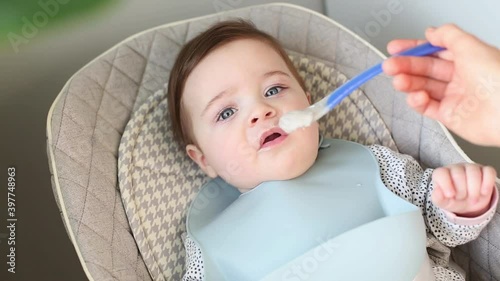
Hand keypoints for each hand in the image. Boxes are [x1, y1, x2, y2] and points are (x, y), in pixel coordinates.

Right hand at [382, 24, 499, 146]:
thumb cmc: (497, 79)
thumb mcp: (470, 45)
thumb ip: (447, 35)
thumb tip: (431, 31)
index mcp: (467, 58)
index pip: (434, 51)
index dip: (413, 49)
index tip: (395, 48)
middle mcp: (460, 77)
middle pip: (425, 69)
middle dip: (405, 66)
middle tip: (389, 65)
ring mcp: (454, 97)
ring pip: (423, 88)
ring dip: (408, 83)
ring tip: (398, 81)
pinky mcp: (449, 116)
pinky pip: (427, 108)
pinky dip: (417, 102)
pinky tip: (415, 96)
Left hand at [431, 163, 496, 216]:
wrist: (467, 202)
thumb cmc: (453, 199)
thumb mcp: (443, 202)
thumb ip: (437, 198)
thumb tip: (437, 192)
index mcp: (442, 174)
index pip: (441, 173)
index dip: (445, 184)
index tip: (450, 195)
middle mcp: (456, 168)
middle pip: (458, 174)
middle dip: (461, 191)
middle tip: (462, 199)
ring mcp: (471, 168)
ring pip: (474, 172)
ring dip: (474, 189)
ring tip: (473, 200)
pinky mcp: (485, 171)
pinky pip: (489, 172)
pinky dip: (487, 183)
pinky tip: (484, 193)